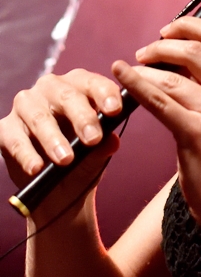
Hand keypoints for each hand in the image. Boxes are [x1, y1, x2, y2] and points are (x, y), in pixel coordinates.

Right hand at [0, 69, 122, 210]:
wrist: (59, 194)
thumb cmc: (83, 162)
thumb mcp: (97, 155)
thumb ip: (104, 145)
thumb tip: (112, 140)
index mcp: (79, 86)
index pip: (93, 83)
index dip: (105, 94)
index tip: (114, 110)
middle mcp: (51, 89)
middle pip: (67, 96)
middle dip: (82, 117)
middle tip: (93, 139)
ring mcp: (26, 106)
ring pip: (40, 118)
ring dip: (53, 139)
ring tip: (66, 160)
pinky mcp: (6, 128)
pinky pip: (15, 139)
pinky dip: (26, 154)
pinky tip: (36, 168)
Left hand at [111, 18, 200, 231]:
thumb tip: (181, 53)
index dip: (189, 26)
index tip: (167, 30)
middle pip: (194, 49)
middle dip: (163, 45)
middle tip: (145, 52)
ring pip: (171, 76)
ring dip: (146, 68)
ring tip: (133, 70)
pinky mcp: (196, 131)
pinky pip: (157, 99)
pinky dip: (134, 83)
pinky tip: (120, 73)